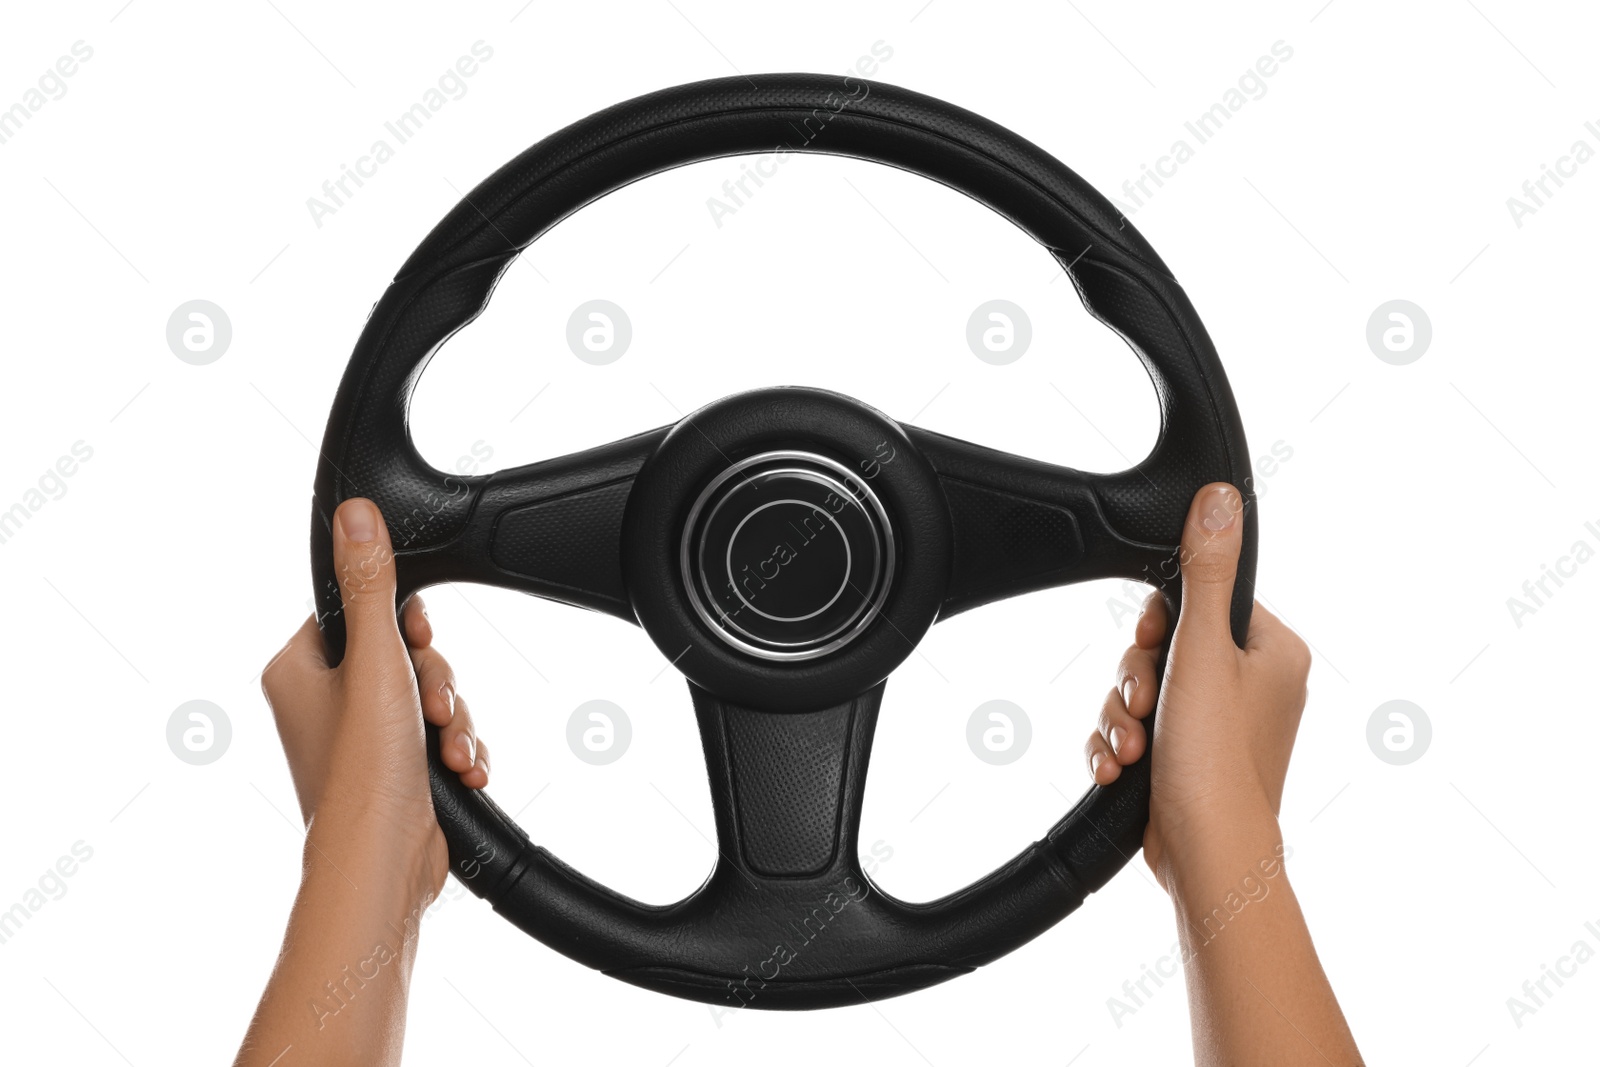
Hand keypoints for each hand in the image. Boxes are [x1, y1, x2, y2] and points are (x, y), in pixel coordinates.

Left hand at [260, 497, 490, 896]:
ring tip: (450, 749)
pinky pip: (439, 735)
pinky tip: (461, 769)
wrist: (384, 863)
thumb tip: (354, 514)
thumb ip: (372, 585)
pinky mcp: (394, 771)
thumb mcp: (376, 661)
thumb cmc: (364, 774)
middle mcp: (323, 704)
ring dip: (454, 719)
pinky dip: (457, 748)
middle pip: (404, 654)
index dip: (402, 625)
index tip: (418, 643)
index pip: (358, 611)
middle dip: (436, 683)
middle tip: (432, 709)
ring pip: (428, 695)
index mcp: (298, 671)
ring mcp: (359, 740)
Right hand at [1083, 482, 1309, 889]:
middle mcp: (1253, 687)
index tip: (1154, 648)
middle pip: (1164, 647)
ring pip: (1144, 691)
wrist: (1207, 857)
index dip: (1161, 624)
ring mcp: (1219, 728)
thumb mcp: (1201, 651)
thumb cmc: (1215, 763)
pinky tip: (1120, 768)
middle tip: (1145, 707)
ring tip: (1134, 748)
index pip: (1202, 600)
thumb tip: (1220, 500)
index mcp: (1274, 653)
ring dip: (1122, 717)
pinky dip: (1121, 746)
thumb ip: (1205, 573)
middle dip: (1135, 680)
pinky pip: (1139, 731)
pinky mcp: (1189, 761)